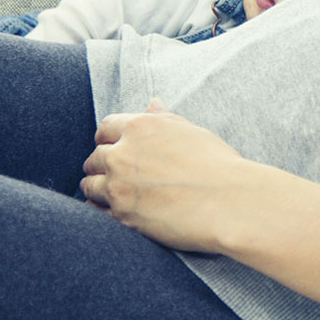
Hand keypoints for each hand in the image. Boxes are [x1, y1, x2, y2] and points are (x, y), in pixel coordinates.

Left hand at [82, 99, 254, 251]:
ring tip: (116, 194)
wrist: (230, 203)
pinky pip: (96, 212)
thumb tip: (152, 103)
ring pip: (89, 186)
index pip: (105, 128)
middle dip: (102, 165)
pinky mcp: (122, 216)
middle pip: (94, 158)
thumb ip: (164, 119)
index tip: (114, 147)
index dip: (108, 139)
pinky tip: (117, 211)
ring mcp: (119, 186)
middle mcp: (123, 154)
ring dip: (99, 189)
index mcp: (140, 127)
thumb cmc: (218, 166)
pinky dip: (102, 211)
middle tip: (117, 175)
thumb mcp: (191, 132)